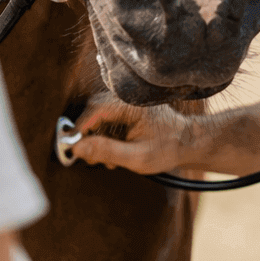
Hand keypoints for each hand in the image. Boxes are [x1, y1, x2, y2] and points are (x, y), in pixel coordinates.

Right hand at [70, 101, 192, 173]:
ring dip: (95, 138)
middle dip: (87, 134)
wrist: (188, 143)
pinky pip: (105, 121)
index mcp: (132, 105)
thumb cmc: (168, 149)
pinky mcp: (126, 112)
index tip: (71, 146)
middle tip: (90, 157)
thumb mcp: (137, 157)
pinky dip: (103, 137)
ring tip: (105, 160)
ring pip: (97, 117)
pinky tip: (111, 155)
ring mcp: (127, 105)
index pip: (96, 108)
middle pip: (93, 110)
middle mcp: (128, 100)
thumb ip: (107, 151)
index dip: (80, 127)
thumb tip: (77, 147)